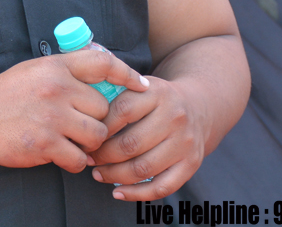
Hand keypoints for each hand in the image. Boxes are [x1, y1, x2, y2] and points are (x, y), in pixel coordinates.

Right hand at [0, 49, 149, 173]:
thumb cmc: (6, 94)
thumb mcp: (35, 70)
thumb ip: (66, 71)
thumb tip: (101, 75)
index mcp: (56, 67)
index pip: (102, 63)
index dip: (127, 73)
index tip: (141, 85)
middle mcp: (56, 89)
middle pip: (103, 108)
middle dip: (97, 120)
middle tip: (82, 125)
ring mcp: (52, 117)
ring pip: (96, 135)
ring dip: (90, 143)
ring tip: (74, 141)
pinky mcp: (45, 144)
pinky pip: (79, 159)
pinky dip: (74, 161)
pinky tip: (62, 155)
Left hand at [88, 76, 208, 200]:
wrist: (198, 107)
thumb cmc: (156, 100)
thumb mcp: (140, 86)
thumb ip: (115, 93)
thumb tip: (83, 118)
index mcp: (158, 93)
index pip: (121, 110)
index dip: (99, 127)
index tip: (85, 135)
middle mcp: (174, 117)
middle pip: (130, 144)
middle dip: (103, 155)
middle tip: (88, 158)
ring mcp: (184, 143)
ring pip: (143, 169)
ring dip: (114, 176)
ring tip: (98, 174)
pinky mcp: (191, 164)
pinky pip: (161, 187)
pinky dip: (136, 194)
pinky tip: (117, 192)